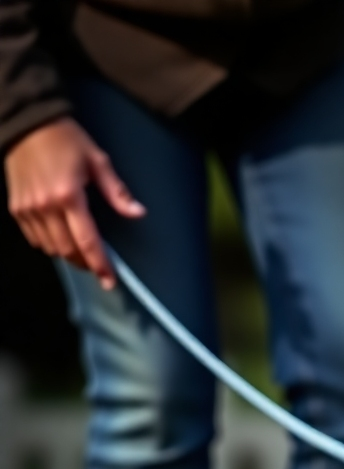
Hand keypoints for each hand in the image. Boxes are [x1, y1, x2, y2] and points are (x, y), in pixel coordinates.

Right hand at [4, 117, 144, 288]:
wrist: (24, 122)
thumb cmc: (65, 138)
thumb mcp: (97, 160)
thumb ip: (117, 191)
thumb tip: (138, 213)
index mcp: (69, 196)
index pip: (87, 241)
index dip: (100, 264)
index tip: (109, 281)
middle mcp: (46, 206)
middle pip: (68, 250)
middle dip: (85, 263)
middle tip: (99, 267)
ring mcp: (28, 209)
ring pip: (50, 248)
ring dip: (68, 255)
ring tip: (82, 253)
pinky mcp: (16, 208)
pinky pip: (35, 239)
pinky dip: (49, 245)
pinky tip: (62, 239)